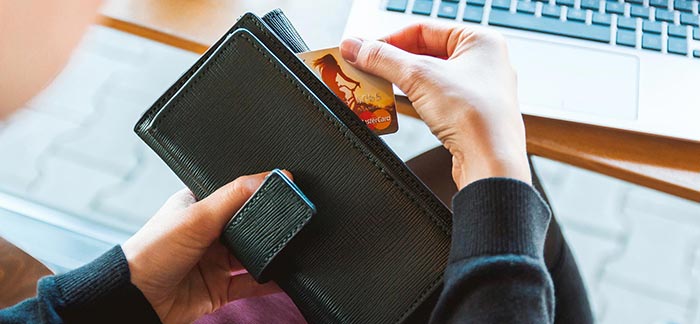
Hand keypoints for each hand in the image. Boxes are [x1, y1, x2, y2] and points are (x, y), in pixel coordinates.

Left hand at [122, 171, 288, 323]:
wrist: (136, 298)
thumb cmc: (151, 252)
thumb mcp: (197, 215)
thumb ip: (235, 195)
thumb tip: (271, 176)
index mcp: (199, 206)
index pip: (236, 194)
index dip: (258, 191)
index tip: (285, 188)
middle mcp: (208, 233)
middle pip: (249, 226)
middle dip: (268, 225)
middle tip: (293, 219)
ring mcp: (214, 261)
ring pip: (254, 255)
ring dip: (271, 254)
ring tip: (293, 246)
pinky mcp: (220, 288)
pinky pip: (252, 283)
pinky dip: (270, 281)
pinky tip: (285, 275)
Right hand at [340, 23, 530, 188]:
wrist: (491, 162)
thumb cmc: (476, 117)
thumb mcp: (419, 77)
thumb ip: (382, 58)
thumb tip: (356, 46)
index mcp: (480, 41)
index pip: (423, 29)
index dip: (389, 40)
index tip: (363, 50)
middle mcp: (483, 62)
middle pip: (425, 52)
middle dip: (393, 62)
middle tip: (366, 69)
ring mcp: (478, 89)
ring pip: (430, 76)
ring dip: (402, 81)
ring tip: (378, 86)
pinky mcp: (470, 114)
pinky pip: (436, 97)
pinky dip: (416, 99)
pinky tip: (401, 105)